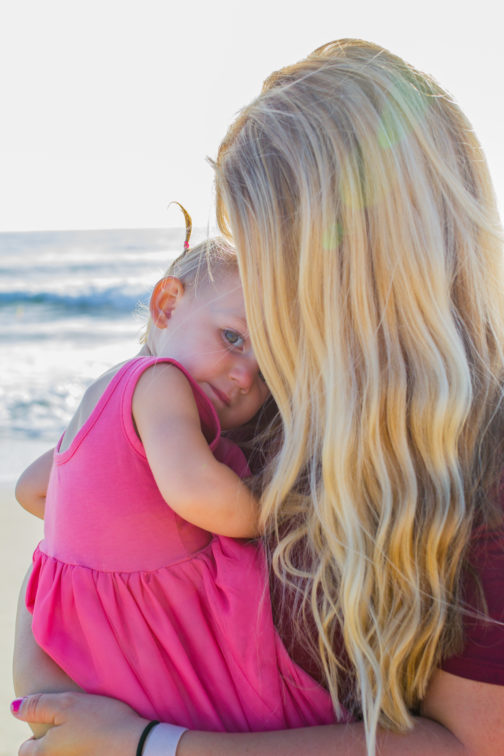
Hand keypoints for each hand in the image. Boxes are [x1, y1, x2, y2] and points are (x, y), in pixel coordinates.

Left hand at [11, 692, 147, 755]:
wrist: (137, 744)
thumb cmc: (101, 722)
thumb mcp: (66, 704)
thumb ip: (37, 706)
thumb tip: (13, 707)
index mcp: (45, 752)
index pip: (25, 749)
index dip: (35, 730)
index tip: (52, 715)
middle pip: (45, 751)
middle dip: (52, 736)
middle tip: (72, 717)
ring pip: (63, 751)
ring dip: (69, 740)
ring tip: (88, 725)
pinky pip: (80, 753)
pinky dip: (85, 746)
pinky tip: (99, 735)